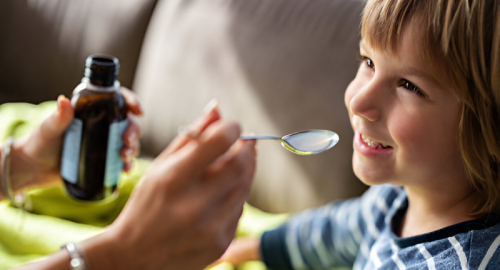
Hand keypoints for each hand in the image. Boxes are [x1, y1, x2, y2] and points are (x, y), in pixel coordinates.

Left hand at [8, 87, 141, 192]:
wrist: (33, 169)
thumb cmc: (39, 143)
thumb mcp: (49, 129)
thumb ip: (59, 117)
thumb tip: (64, 101)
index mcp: (92, 111)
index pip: (117, 101)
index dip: (131, 103)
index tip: (137, 111)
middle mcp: (102, 126)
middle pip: (127, 124)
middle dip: (134, 131)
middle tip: (127, 141)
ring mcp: (104, 144)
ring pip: (128, 143)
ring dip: (133, 150)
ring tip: (124, 158)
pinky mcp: (103, 161)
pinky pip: (121, 163)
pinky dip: (126, 167)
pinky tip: (124, 173)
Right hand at [88, 101, 257, 269]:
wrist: (134, 258)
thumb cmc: (145, 206)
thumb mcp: (160, 167)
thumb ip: (191, 137)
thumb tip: (218, 108)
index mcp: (174, 180)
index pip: (218, 142)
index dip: (232, 128)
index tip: (234, 126)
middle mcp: (193, 206)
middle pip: (241, 165)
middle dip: (247, 149)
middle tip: (245, 142)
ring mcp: (210, 228)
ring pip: (245, 187)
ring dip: (245, 171)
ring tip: (233, 165)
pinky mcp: (220, 244)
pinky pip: (239, 210)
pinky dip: (235, 196)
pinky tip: (220, 195)